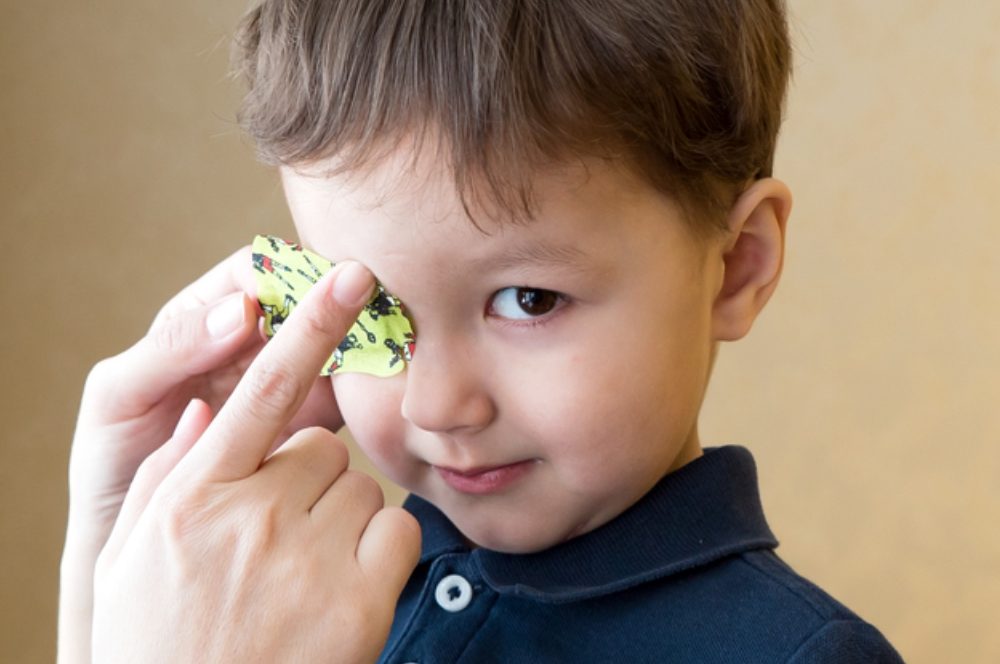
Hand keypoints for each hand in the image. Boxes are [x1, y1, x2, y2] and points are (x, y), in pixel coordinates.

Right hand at [91, 260, 419, 662]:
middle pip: (321, 446)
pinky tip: (345, 589)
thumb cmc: (158, 641)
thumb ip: (169, 477)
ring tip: (305, 570)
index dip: (307, 324)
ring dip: (343, 516)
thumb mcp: (133, 558)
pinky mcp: (360, 602)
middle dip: (308, 477)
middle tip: (280, 534)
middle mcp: (252, 518)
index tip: (348, 276)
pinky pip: (398, 530)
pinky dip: (383, 551)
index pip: (259, 390)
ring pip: (362, 486)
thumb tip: (206, 416)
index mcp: (192, 497)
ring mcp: (309, 560)